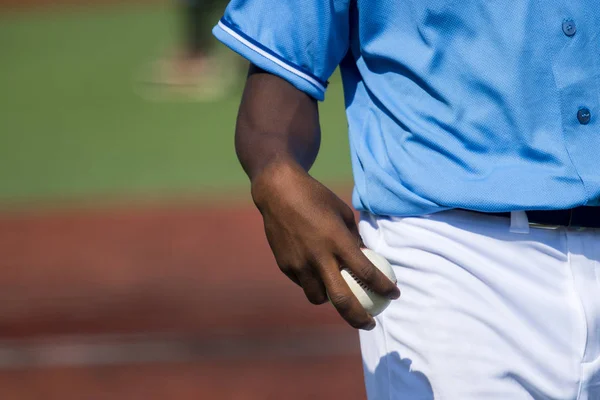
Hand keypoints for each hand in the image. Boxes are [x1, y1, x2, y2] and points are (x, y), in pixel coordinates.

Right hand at [251, 160, 400, 329]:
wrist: (278, 192)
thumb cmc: (317, 198)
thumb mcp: (342, 213)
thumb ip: (354, 239)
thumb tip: (367, 260)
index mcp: (337, 240)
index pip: (367, 272)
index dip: (384, 287)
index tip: (395, 295)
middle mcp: (318, 256)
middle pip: (342, 300)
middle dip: (360, 318)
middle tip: (370, 323)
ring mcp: (299, 264)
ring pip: (318, 298)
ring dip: (331, 300)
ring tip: (339, 295)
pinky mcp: (285, 265)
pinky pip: (303, 283)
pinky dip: (313, 282)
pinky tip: (316, 273)